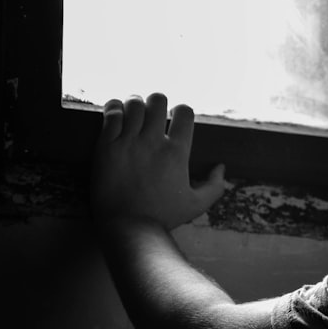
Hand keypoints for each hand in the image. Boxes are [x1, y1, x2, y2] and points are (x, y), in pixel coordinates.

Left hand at [91, 93, 225, 229]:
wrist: (128, 227)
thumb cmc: (163, 217)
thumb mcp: (196, 205)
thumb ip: (214, 186)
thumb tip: (221, 168)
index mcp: (177, 152)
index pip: (184, 112)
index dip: (182, 110)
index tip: (176, 117)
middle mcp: (153, 142)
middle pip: (157, 101)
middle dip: (157, 102)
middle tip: (153, 111)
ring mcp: (128, 143)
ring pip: (133, 104)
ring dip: (135, 103)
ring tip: (133, 110)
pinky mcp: (105, 147)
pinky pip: (110, 115)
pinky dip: (114, 108)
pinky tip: (116, 113)